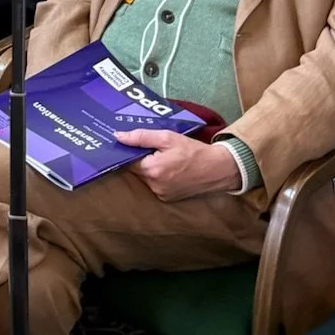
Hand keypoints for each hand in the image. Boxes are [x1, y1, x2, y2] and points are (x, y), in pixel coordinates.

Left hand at [123, 131, 243, 201]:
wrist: (217, 169)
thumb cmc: (193, 151)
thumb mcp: (167, 137)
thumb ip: (141, 137)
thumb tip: (118, 136)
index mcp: (152, 170)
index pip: (127, 160)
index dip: (127, 150)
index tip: (127, 142)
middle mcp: (154, 186)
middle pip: (136, 169)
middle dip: (140, 158)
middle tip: (150, 146)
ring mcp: (161, 194)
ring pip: (145, 177)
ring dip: (148, 167)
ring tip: (161, 155)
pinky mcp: (168, 198)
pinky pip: (155, 184)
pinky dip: (157, 175)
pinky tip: (168, 167)